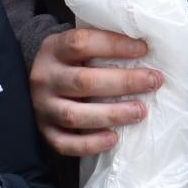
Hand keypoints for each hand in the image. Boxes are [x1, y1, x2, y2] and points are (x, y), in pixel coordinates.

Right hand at [29, 25, 159, 157]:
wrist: (33, 86)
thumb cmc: (70, 63)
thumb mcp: (77, 47)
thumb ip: (102, 45)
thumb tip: (146, 49)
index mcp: (54, 49)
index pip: (81, 43)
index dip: (114, 45)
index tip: (143, 49)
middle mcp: (45, 78)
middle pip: (83, 82)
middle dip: (123, 82)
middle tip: (153, 82)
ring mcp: (43, 107)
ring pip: (74, 115)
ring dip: (111, 114)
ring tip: (140, 112)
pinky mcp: (46, 132)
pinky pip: (65, 143)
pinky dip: (90, 144)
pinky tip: (113, 139)